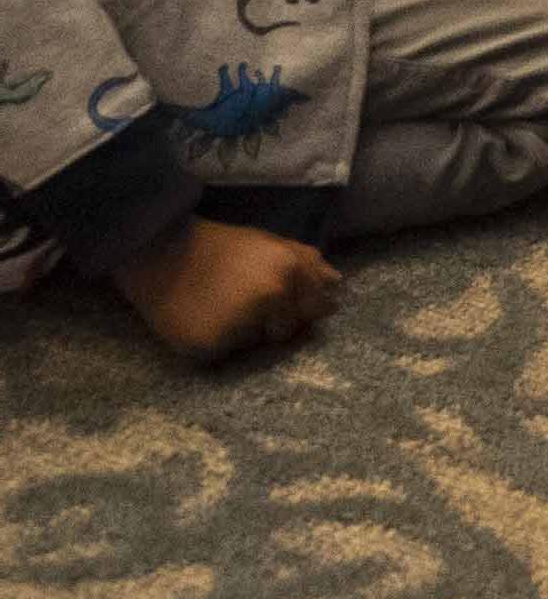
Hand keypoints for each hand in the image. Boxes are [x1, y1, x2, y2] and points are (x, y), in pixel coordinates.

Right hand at [112, 215, 342, 363]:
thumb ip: (306, 262)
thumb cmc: (219, 246)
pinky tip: (201, 320)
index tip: (281, 305)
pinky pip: (224, 355)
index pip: (319, 310)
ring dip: (242, 333)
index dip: (302, 310)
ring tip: (218, 307)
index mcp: (291, 271)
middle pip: (287, 331)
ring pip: (255, 344)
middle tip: (238, 301)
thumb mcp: (268, 243)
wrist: (159, 253)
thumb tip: (337, 284)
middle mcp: (272, 298)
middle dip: (270, 322)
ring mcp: (241, 324)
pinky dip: (216, 344)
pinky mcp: (210, 346)